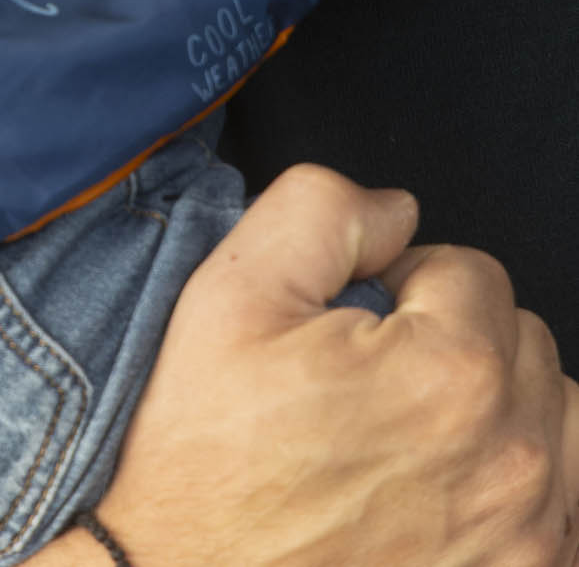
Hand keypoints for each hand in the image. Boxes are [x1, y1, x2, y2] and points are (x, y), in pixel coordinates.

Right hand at [94, 164, 578, 566]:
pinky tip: (450, 495)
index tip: (349, 324)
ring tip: (422, 431)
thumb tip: (397, 212)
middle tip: (370, 377)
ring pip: (560, 423)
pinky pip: (562, 518)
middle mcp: (510, 465)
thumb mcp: (230, 293)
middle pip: (522, 340)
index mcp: (450, 375)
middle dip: (453, 337)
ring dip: (506, 411)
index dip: (398, 280)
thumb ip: (322, 210)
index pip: (470, 269)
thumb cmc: (201, 461)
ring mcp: (523, 544)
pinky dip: (523, 495)